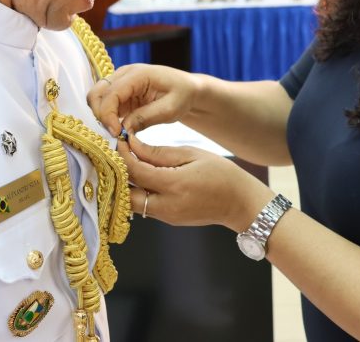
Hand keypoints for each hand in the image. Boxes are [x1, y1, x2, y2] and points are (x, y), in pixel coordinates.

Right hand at [87, 64, 199, 136]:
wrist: (187, 89)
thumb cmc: (182, 95)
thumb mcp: (170, 109)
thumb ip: (146, 117)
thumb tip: (123, 129)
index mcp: (138, 74)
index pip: (111, 93)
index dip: (108, 115)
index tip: (116, 134)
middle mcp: (124, 74)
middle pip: (96, 93)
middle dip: (100, 115)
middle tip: (114, 134)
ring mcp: (119, 82)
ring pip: (96, 98)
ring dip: (101, 117)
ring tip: (116, 132)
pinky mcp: (119, 93)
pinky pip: (104, 104)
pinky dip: (106, 117)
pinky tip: (118, 129)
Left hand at [121, 134, 273, 232]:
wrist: (240, 203)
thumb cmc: (221, 173)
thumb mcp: (191, 154)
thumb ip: (159, 153)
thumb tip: (132, 145)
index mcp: (174, 185)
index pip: (135, 171)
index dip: (122, 154)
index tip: (119, 139)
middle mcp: (166, 205)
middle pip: (126, 193)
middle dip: (118, 173)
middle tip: (118, 153)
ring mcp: (167, 216)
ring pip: (133, 202)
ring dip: (127, 183)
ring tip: (129, 163)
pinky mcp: (169, 219)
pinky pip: (145, 206)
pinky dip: (139, 191)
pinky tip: (142, 175)